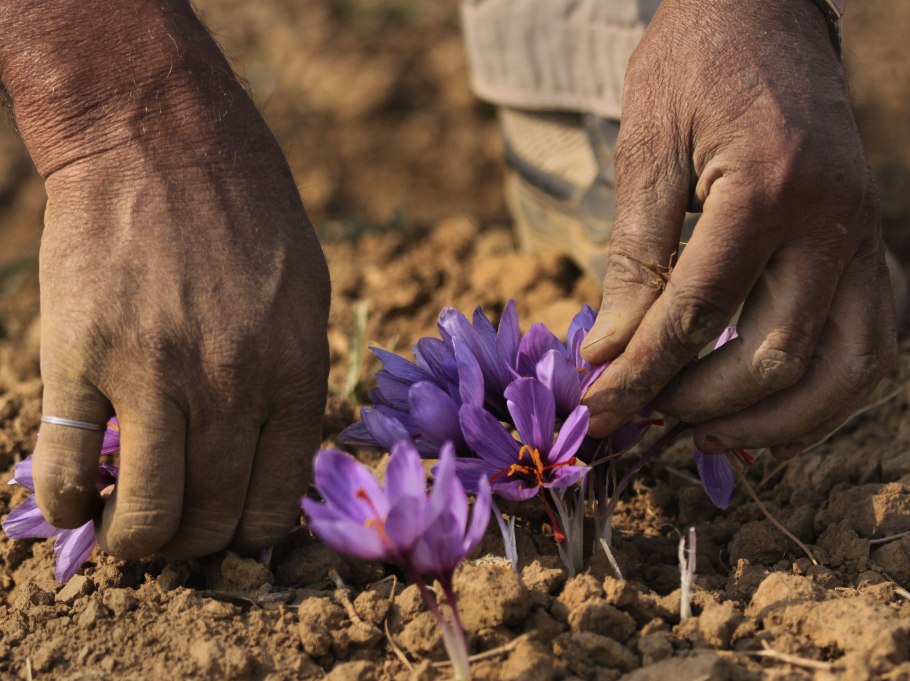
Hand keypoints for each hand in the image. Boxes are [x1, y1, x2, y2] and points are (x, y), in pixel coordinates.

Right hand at [1, 1, 329, 557]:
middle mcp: (231, 386)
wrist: (159, 139)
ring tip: (134, 530)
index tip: (236, 531)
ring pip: (149, 517)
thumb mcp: (307, 293)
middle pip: (214, 518)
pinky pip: (69, 470)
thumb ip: (296, 378)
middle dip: (199, 545)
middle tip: (184, 533)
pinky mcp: (79, 359)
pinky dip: (70, 505)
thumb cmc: (248, 214)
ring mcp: (152, 376)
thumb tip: (277, 455)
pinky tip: (78, 502)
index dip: (255, 533)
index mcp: (294, 371)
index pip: (279, 497)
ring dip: (140, 543)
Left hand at [580, 0, 896, 457]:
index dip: (640, 372)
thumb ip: (634, 259)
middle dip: (697, 402)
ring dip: (773, 421)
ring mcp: (863, 237)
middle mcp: (832, 221)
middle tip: (638, 416)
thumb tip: (611, 353)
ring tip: (701, 436)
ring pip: (846, 369)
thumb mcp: (646, 152)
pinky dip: (820, 396)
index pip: (697, 312)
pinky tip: (763, 412)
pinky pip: (868, 346)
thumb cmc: (693, 68)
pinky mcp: (867, 248)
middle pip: (776, 354)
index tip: (597, 407)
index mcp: (767, 187)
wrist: (764, 12)